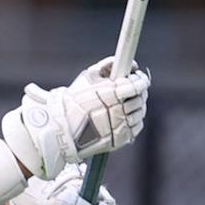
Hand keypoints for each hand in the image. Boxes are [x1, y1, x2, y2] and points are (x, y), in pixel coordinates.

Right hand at [1, 56, 148, 178]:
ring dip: (138, 106)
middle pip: (140, 98)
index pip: (137, 85)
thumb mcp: (88, 76)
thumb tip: (132, 64)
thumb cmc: (74, 100)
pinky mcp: (120, 139)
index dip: (141, 79)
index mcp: (110, 93)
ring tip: (128, 102)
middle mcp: (117, 111)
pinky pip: (136, 127)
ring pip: (140, 113)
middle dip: (140, 91)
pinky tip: (125, 116)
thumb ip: (109, 65)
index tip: (138, 76)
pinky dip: (134, 120)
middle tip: (134, 88)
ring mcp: (120, 126)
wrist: (63, 130)